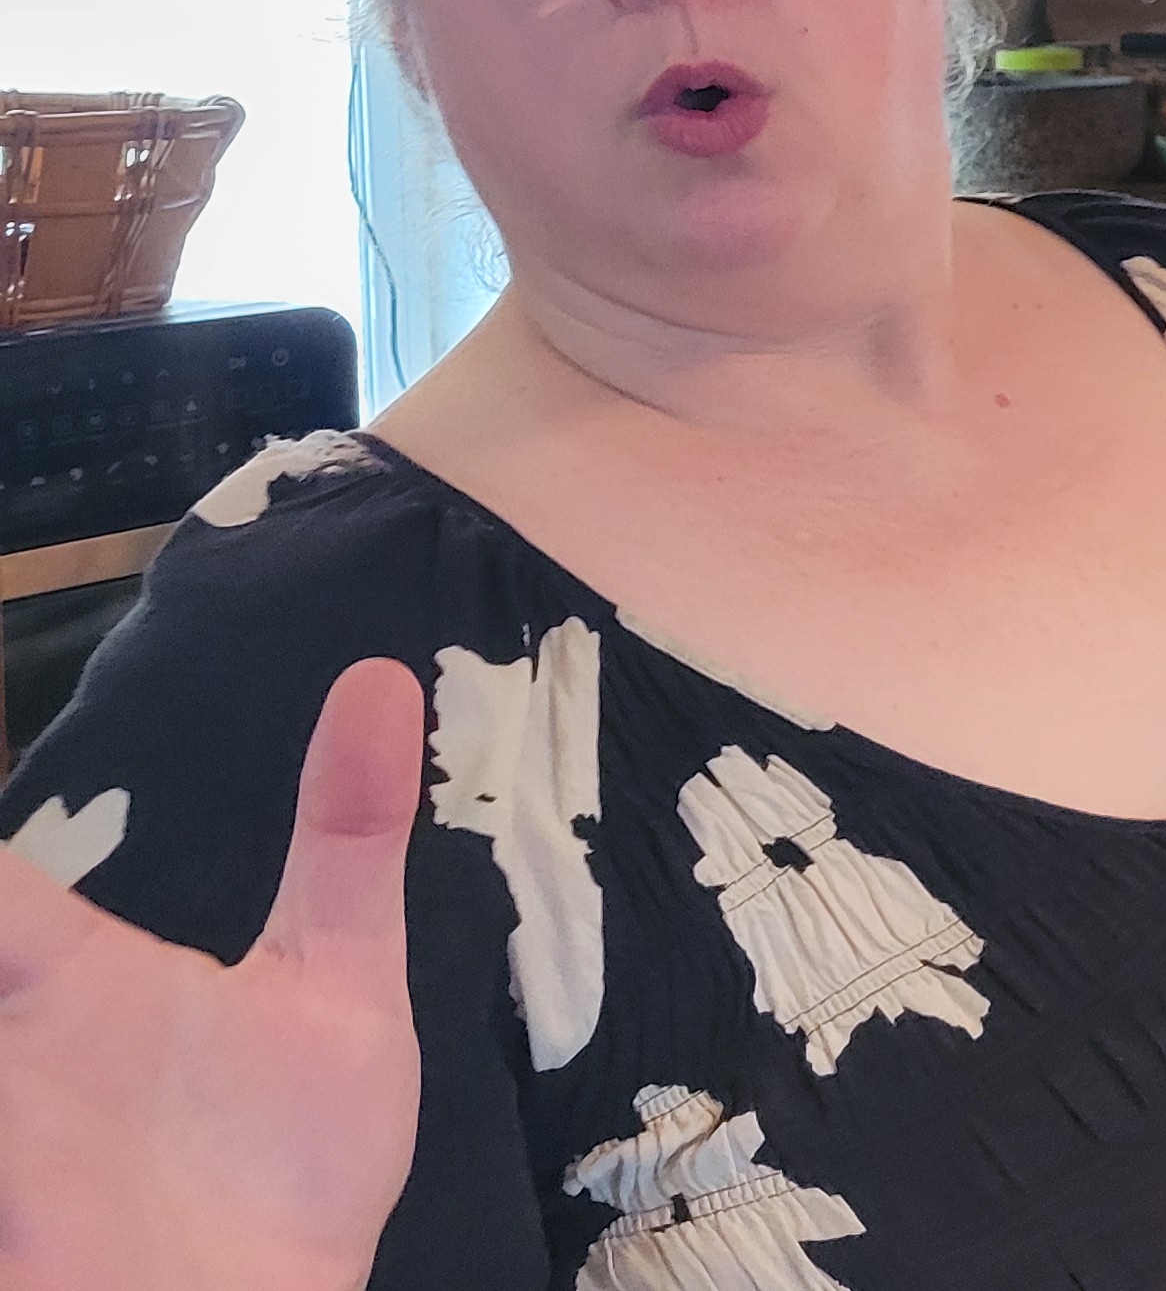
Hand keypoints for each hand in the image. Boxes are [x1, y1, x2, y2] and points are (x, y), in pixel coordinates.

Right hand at [0, 658, 421, 1290]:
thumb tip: (382, 679)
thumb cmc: (293, 1159)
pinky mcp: (0, 1230)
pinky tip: (17, 1156)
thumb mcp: (340, 988)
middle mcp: (8, 1049)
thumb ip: (349, 838)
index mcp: (64, 980)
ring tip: (19, 1089)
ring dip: (1, 1095)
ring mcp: (0, 1141)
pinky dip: (4, 1201)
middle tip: (8, 940)